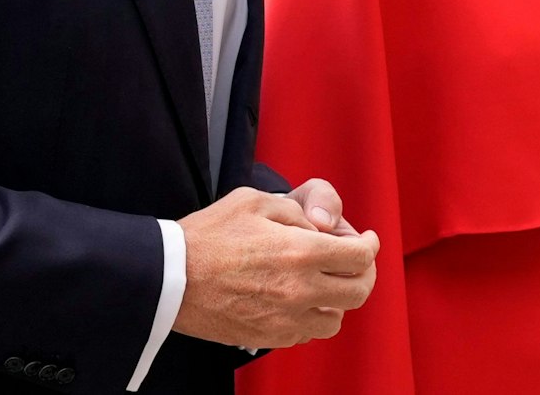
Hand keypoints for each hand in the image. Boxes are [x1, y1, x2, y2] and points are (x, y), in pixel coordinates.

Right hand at [173, 186, 378, 349]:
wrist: (169, 277)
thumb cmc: (209, 234)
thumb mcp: (255, 201)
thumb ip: (297, 211)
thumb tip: (323, 229)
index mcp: (300, 252)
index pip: (360, 257)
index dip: (370, 246)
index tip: (366, 240)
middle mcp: (299, 290)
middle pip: (359, 292)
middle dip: (364, 273)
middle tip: (355, 262)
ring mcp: (285, 319)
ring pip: (335, 319)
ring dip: (337, 300)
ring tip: (322, 283)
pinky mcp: (268, 337)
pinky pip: (306, 334)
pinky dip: (310, 318)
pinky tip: (296, 300)